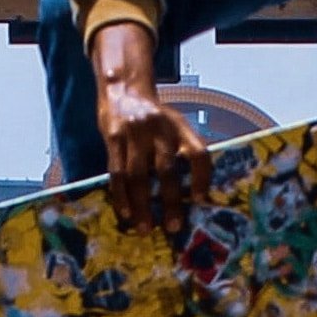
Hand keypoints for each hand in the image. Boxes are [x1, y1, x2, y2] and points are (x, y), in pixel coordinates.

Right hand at [92, 19, 210, 231]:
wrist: (123, 88)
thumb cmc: (153, 116)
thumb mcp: (173, 124)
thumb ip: (181, 149)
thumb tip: (193, 191)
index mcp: (179, 127)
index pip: (198, 153)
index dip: (202, 177)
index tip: (200, 200)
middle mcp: (159, 130)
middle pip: (167, 169)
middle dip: (170, 201)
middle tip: (174, 227)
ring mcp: (135, 133)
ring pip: (139, 175)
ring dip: (142, 205)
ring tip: (145, 227)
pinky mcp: (113, 137)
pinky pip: (116, 172)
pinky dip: (121, 195)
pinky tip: (125, 213)